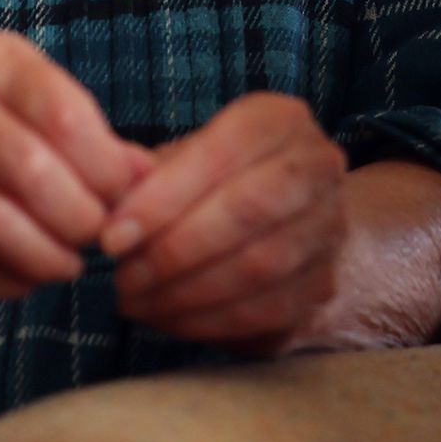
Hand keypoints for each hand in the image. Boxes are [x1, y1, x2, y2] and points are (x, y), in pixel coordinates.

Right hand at [0, 30, 153, 299]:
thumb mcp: (16, 107)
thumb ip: (83, 135)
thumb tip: (152, 173)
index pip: (71, 118)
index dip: (109, 174)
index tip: (123, 203)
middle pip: (38, 177)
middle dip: (80, 224)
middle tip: (94, 241)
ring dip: (45, 261)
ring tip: (63, 267)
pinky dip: (2, 282)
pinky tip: (19, 279)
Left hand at [98, 92, 348, 353]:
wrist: (278, 216)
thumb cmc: (210, 181)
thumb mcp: (178, 160)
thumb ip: (144, 172)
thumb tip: (112, 189)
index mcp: (278, 120)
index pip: (222, 153)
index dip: (162, 199)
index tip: (111, 238)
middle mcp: (317, 166)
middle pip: (249, 209)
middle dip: (174, 250)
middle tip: (123, 279)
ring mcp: (329, 226)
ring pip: (260, 265)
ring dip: (186, 292)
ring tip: (137, 302)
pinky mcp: (324, 282)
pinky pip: (267, 310)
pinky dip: (210, 321)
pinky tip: (168, 319)